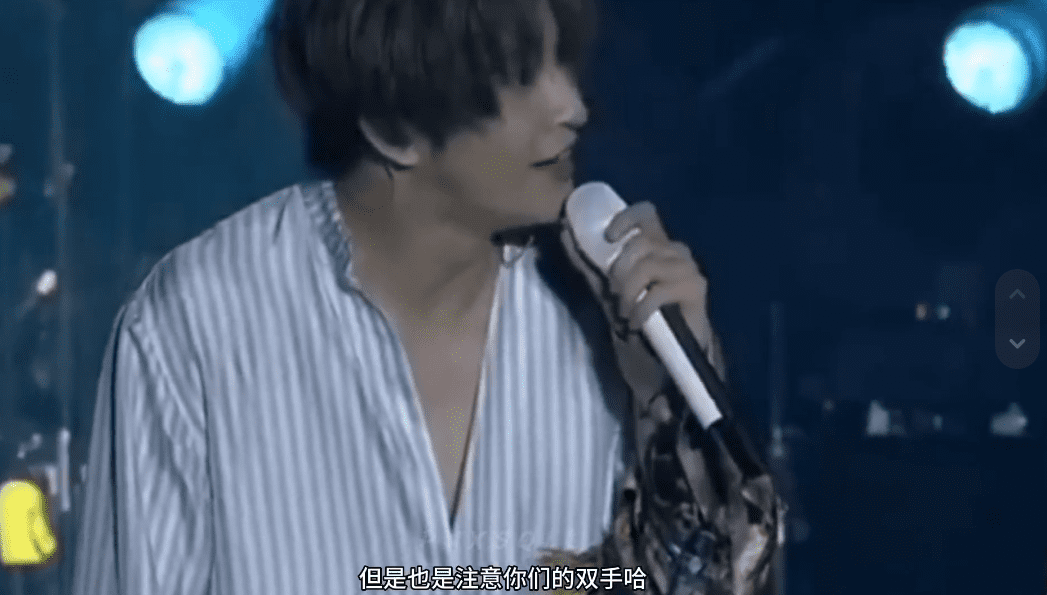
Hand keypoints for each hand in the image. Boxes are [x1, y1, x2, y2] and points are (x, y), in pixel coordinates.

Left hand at [560, 201, 713, 401]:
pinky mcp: (695, 288)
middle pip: (642, 243)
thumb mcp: (607, 288)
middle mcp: (674, 250)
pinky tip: (636, 324)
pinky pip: (659, 291)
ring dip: (628, 293)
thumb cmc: (637, 315)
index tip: (608, 237)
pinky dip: (641, 310)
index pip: (646, 213)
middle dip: (619, 270)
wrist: (668, 353)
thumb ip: (589, 262)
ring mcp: (687, 267)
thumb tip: (564, 233)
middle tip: (613, 295)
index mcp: (656, 243)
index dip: (626, 218)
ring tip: (624, 313)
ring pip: (648, 266)